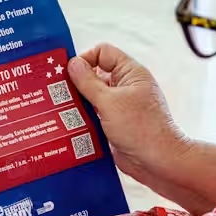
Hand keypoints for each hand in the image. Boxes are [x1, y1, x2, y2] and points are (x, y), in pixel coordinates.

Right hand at [68, 43, 189, 182]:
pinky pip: (93, 114)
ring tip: (60, 110)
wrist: (157, 162)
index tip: (70, 74)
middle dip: (77, 83)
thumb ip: (88, 82)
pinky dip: (81, 118)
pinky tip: (68, 124)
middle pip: (94, 74)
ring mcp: (119, 105)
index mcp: (130, 73)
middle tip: (58, 93)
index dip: (86, 59)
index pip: (103, 52)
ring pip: (91, 96)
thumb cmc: (141, 129)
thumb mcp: (109, 102)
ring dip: (77, 102)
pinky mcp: (113, 123)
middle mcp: (125, 86)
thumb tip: (72, 63)